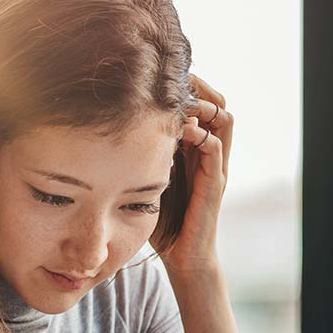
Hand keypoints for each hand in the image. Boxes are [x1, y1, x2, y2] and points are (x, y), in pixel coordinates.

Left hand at [160, 73, 232, 279]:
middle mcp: (210, 153)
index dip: (189, 86)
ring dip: (204, 105)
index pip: (202, 103)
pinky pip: (215, 148)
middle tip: (175, 80)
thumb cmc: (162, 220)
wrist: (181, 257)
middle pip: (218, 103)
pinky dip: (200, 134)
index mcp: (195, 149)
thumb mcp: (147, 177)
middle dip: (199, 87)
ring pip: (224, 119)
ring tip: (181, 103)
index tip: (163, 75)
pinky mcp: (214, 184)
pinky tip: (179, 133)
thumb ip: (141, 155)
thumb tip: (109, 130)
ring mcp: (216, 167)